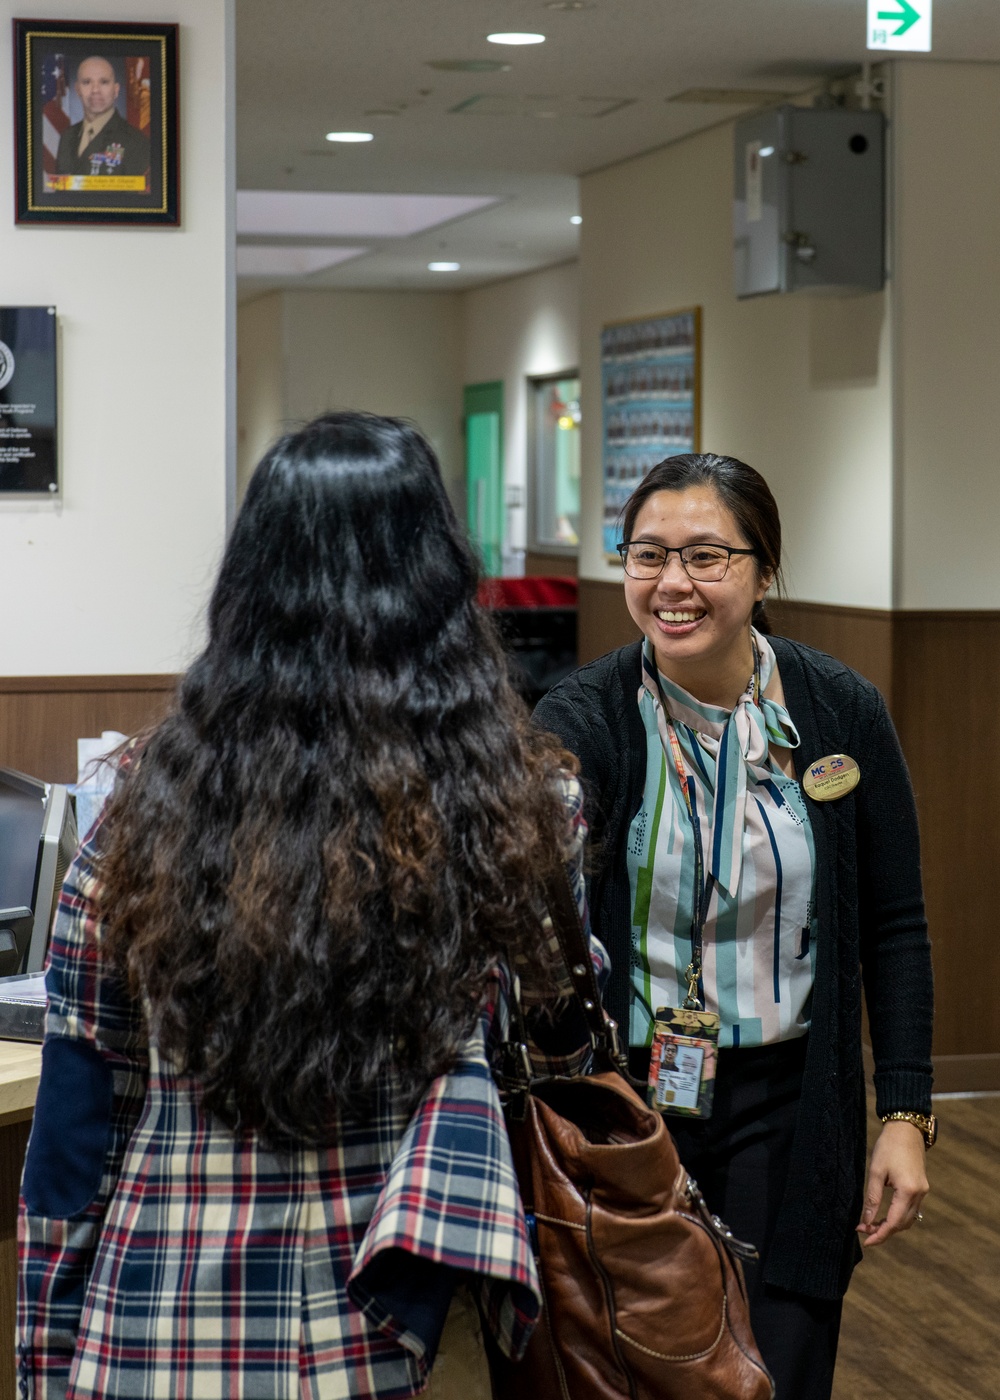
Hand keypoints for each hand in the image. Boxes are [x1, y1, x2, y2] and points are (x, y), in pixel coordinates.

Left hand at [856, 1120, 928, 1246]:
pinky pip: (911, 1209)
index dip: (880, 1235)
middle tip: (863, 1231)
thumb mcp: (875, 1171)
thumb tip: (866, 1221)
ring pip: (908, 1219)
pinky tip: (884, 1215)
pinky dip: (898, 1216)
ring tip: (871, 1224)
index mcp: (908, 1191)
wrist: (906, 1129)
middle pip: (902, 1224)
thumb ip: (872, 1198)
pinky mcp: (921, 1187)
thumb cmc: (888, 1147)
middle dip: (883, 1231)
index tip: (865, 1241)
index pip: (894, 1223)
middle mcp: (919, 1194)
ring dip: (891, 1225)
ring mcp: (923, 1191)